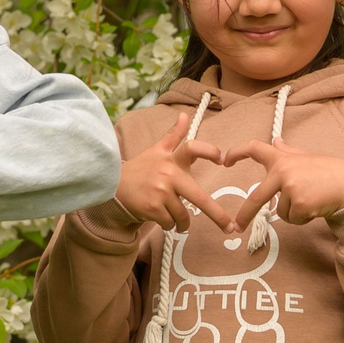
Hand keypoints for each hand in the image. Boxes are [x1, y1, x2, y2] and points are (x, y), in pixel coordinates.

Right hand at [112, 116, 231, 233]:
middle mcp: (168, 174)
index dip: (208, 151)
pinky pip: (170, 223)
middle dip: (217, 215)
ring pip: (183, 216)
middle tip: (230, 228)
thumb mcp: (158, 150)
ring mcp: (160, 192)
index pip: (192, 148)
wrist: (113, 184)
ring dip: (182, 222)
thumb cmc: (141, 168)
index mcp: (172, 159)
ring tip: (176, 219)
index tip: (222, 159)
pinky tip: (161, 218)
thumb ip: (174, 135)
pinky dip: (169, 225)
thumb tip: (184, 115)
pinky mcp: (152, 208)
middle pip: (199, 198)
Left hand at [224, 139, 343, 226]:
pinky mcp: (299, 203)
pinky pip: (292, 219)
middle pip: (256, 197)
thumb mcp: (306, 157)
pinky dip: (302, 218)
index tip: (224, 160)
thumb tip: (276, 141)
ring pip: (280, 212)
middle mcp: (283, 171)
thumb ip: (288, 152)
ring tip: (311, 200)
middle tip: (237, 227)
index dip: (236, 152)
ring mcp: (290, 188)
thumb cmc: (329, 171)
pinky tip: (315, 207)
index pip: (254, 148)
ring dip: (293, 212)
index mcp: (282, 158)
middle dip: (245, 214)